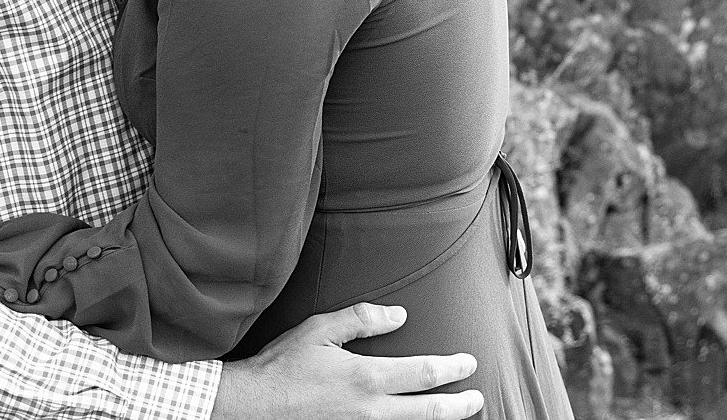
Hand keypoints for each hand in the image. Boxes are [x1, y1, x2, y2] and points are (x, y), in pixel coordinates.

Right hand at [209, 303, 482, 419]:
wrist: (249, 407)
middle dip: (458, 406)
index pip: (423, 373)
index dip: (452, 369)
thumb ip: (363, 319)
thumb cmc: (282, 366)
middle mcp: (369, 411)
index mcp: (367, 378)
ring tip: (454, 415)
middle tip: (476, 399)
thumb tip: (399, 315)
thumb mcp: (320, 329)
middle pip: (428, 412)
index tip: (468, 364)